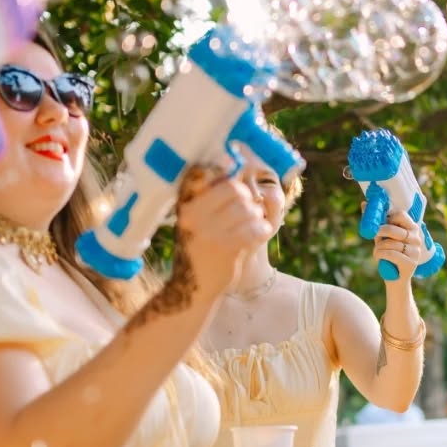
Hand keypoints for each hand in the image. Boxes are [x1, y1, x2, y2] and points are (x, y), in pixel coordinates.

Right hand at [177, 167, 272, 297]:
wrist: (192, 288)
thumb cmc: (199, 247)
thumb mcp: (195, 218)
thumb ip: (209, 191)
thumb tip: (229, 158)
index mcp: (184, 203)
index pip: (200, 171)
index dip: (221, 165)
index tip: (232, 164)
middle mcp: (192, 215)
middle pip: (233, 187)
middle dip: (246, 196)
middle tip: (247, 208)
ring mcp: (207, 232)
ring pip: (247, 208)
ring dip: (256, 215)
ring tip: (252, 223)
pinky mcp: (225, 248)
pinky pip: (255, 227)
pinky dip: (262, 229)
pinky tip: (258, 233)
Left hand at [372, 208, 423, 282]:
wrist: (395, 280)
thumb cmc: (389, 256)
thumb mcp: (382, 237)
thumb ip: (376, 222)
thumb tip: (364, 203)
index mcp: (412, 229)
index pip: (401, 215)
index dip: (388, 218)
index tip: (381, 224)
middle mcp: (416, 239)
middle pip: (392, 229)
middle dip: (379, 233)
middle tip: (375, 238)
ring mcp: (415, 251)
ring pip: (389, 243)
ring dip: (378, 248)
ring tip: (377, 252)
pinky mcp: (411, 263)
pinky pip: (389, 254)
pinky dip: (379, 255)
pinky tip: (379, 258)